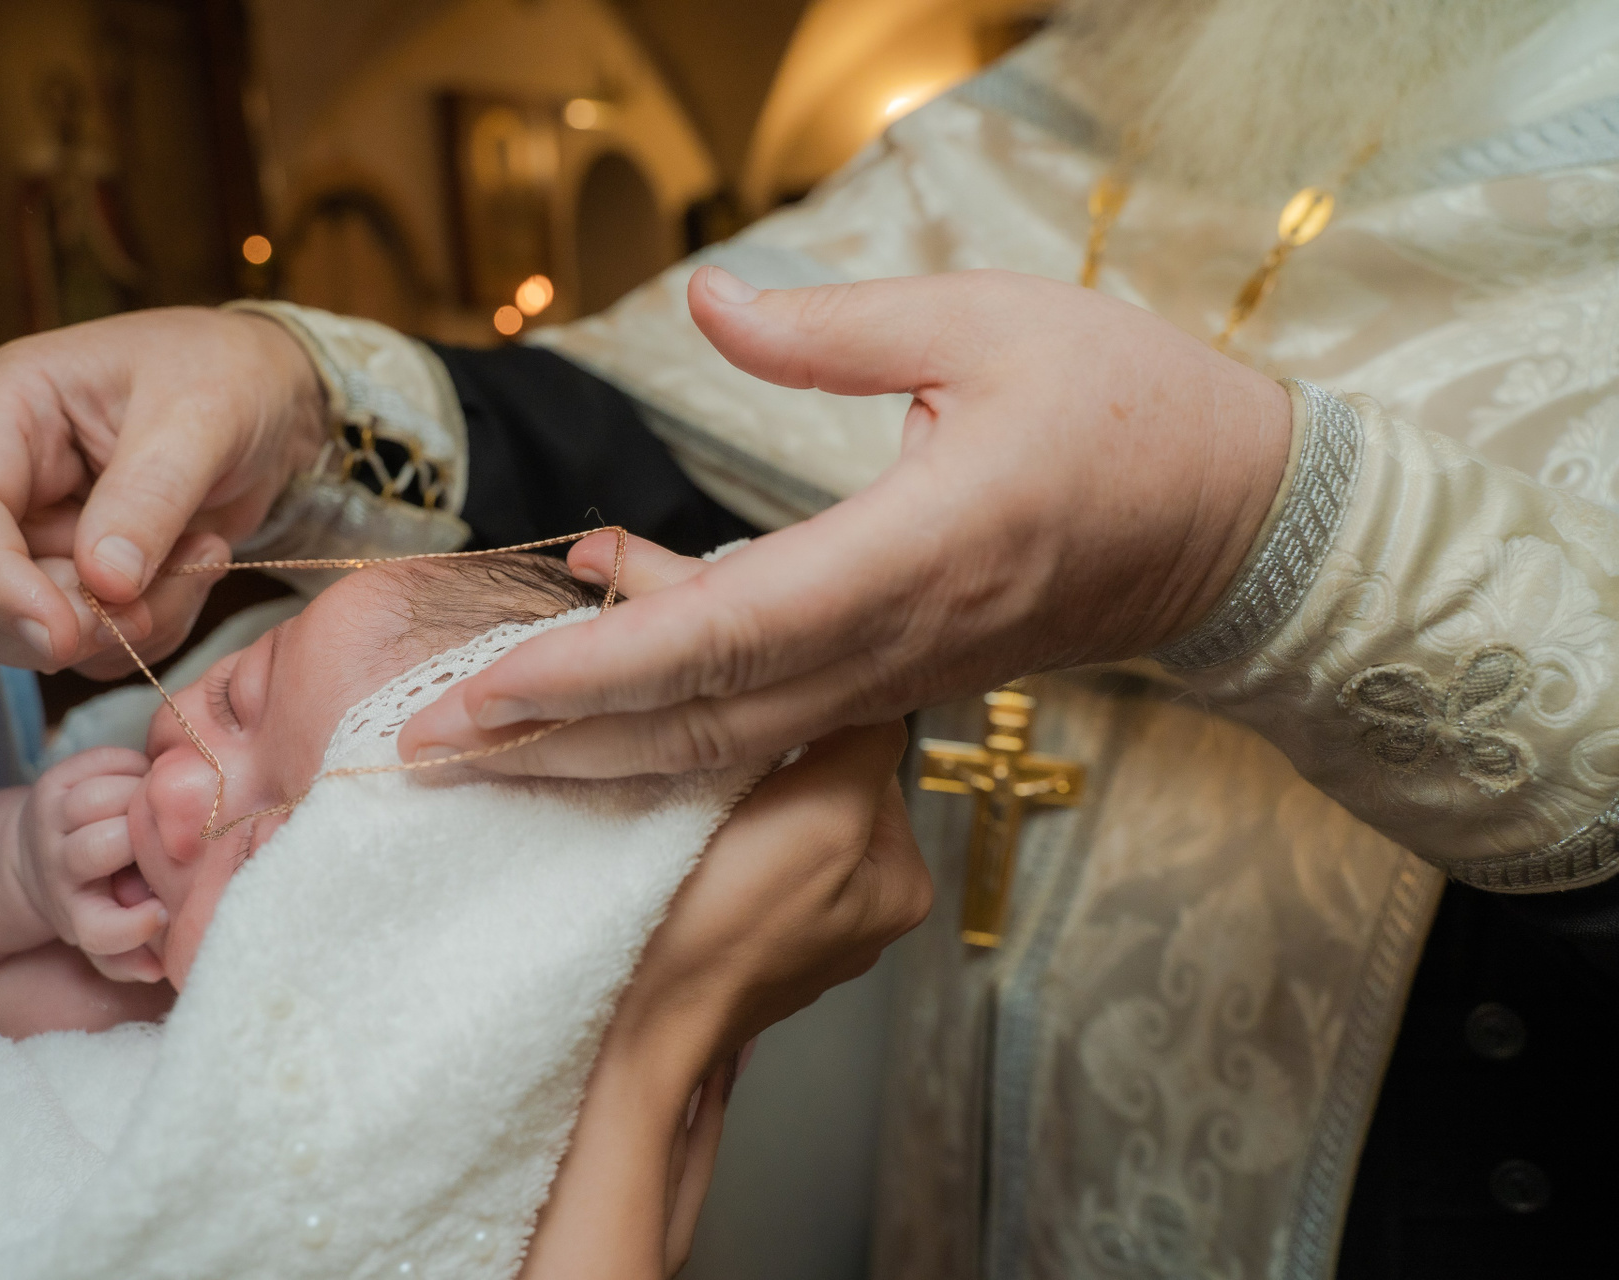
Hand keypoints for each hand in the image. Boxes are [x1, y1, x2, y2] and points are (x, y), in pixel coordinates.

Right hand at [0, 307, 325, 675]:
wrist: (273, 399)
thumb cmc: (229, 375)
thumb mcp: (203, 417)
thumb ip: (151, 496)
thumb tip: (103, 584)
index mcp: (6, 408)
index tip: (61, 634)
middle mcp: (2, 476)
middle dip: (54, 621)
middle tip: (148, 611)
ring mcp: (33, 532)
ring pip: (24, 629)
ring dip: (120, 627)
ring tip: (202, 557)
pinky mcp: (75, 575)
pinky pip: (87, 643)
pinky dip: (148, 631)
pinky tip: (198, 569)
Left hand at [13, 747, 165, 981]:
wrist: (37, 855)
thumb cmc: (95, 898)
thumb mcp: (107, 935)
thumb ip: (134, 956)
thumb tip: (159, 967)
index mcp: (73, 913)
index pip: (98, 929)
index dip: (133, 925)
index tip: (162, 913)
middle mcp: (55, 865)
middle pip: (100, 847)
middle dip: (146, 841)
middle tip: (175, 840)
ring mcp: (51, 817)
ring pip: (101, 797)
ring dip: (143, 797)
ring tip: (164, 808)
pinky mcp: (56, 778)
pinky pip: (104, 762)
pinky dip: (135, 767)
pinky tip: (147, 783)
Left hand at [400, 265, 1290, 775]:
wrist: (1230, 522)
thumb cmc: (1126, 406)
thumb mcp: (989, 322)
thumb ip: (833, 328)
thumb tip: (704, 304)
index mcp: (911, 551)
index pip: (723, 632)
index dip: (594, 669)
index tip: (484, 692)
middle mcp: (892, 641)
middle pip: (699, 719)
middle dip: (556, 740)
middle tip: (422, 750)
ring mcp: (896, 676)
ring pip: (725, 742)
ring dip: (596, 752)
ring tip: (479, 746)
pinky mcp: (898, 679)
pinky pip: (766, 721)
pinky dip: (668, 718)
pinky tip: (597, 664)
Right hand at [519, 724, 927, 1277]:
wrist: (632, 1021)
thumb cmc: (725, 925)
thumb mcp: (824, 812)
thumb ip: (864, 743)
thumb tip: (869, 692)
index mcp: (901, 885)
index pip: (871, 762)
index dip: (811, 735)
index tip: (758, 742)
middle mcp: (861, 913)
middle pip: (823, 789)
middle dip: (773, 774)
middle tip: (721, 781)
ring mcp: (798, 932)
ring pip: (773, 823)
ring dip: (734, 806)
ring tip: (697, 819)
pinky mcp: (739, 942)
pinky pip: (736, 865)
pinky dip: (710, 846)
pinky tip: (683, 854)